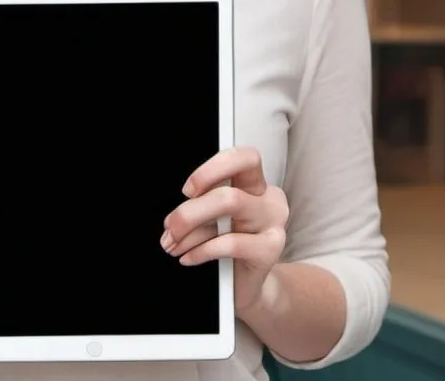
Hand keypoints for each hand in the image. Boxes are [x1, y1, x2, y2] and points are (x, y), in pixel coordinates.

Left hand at [160, 147, 288, 314]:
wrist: (247, 285)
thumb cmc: (229, 244)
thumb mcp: (213, 219)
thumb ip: (201, 208)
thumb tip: (173, 219)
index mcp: (254, 184)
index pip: (243, 158)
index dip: (213, 169)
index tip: (187, 190)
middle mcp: (269, 199)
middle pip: (230, 189)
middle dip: (191, 209)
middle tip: (170, 225)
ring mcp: (273, 223)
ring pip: (229, 206)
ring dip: (191, 227)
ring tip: (173, 243)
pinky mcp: (271, 248)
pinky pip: (230, 243)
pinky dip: (201, 250)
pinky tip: (188, 257)